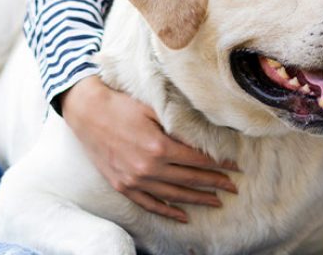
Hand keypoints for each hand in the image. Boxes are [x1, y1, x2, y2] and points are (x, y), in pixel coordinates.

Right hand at [61, 76, 238, 222]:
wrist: (87, 112)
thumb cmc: (122, 105)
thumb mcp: (154, 109)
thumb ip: (178, 126)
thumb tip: (205, 137)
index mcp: (159, 146)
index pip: (198, 159)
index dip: (219, 163)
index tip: (235, 166)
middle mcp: (148, 167)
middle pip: (191, 179)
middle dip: (216, 183)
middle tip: (233, 187)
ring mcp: (134, 180)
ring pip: (174, 195)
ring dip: (198, 199)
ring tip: (216, 202)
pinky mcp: (122, 186)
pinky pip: (149, 204)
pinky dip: (167, 211)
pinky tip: (183, 216)